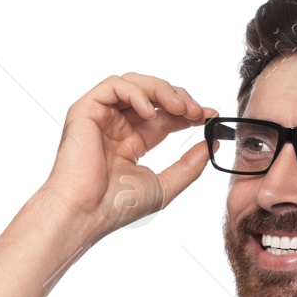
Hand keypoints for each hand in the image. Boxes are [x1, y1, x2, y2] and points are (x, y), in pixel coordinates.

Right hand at [41, 72, 216, 242]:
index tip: (211, 116)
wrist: (86, 213)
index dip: (188, 113)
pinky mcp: (85, 110)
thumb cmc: (117, 207)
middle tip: (198, 112)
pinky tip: (150, 111)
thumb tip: (211, 144)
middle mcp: (116, 126)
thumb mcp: (165, 185)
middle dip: (179, 98)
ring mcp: (101, 116)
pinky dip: (136, 92)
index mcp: (131, 142)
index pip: (164, 117)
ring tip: (180, 108)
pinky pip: (113, 85)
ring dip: (162, 90)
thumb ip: (189, 165)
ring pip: (135, 83)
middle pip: (152, 95)